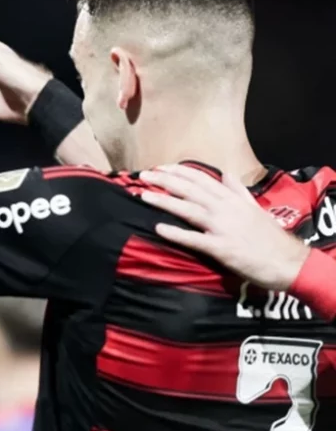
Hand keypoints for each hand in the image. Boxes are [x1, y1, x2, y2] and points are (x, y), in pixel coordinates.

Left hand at [139, 164, 311, 290]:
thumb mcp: (256, 208)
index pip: (201, 179)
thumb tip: (226, 174)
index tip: (159, 167)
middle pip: (190, 190)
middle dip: (165, 181)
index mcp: (232, 199)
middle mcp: (226, 209)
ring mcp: (223, 228)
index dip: (178, 172)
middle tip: (143, 176)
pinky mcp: (222, 248)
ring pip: (189, 210)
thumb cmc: (270, 237)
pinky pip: (195, 239)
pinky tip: (159, 228)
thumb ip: (238, 191)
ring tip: (144, 196)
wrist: (288, 262)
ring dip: (165, 202)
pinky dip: (177, 233)